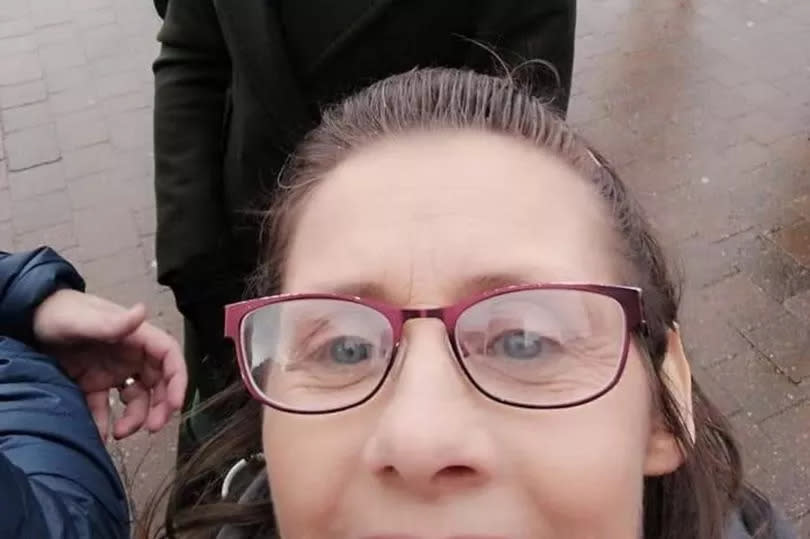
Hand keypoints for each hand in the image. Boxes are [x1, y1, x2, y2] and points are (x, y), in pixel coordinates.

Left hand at [33, 289, 186, 440]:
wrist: (27, 318)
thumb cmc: (58, 312)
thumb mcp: (83, 319)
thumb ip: (112, 322)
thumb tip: (144, 311)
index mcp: (135, 336)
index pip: (168, 356)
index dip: (178, 379)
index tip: (176, 404)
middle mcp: (130, 354)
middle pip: (158, 382)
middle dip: (160, 406)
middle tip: (153, 428)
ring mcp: (113, 370)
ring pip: (137, 398)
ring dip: (135, 418)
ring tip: (118, 434)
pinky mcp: (94, 383)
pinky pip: (105, 406)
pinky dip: (104, 423)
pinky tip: (99, 435)